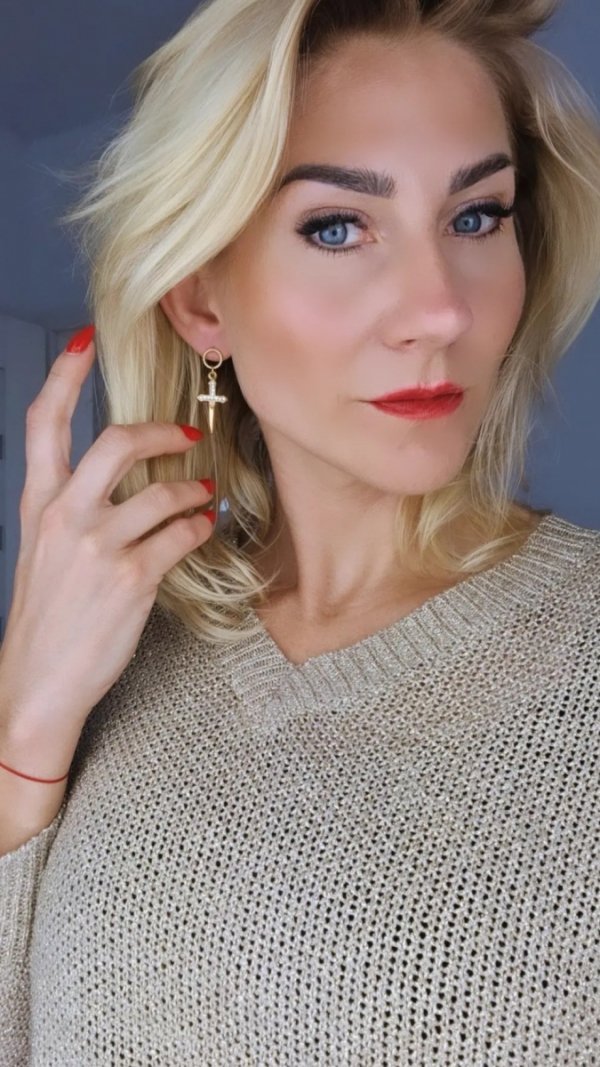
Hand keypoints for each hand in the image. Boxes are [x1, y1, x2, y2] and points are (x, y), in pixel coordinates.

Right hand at [0, 329, 213, 743]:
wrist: (39, 684)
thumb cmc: (46, 619)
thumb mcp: (44, 553)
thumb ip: (73, 511)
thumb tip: (124, 484)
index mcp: (37, 505)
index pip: (42, 422)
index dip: (65, 375)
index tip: (85, 340)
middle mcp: (64, 517)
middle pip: (114, 442)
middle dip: (159, 431)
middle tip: (187, 435)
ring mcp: (97, 548)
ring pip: (161, 493)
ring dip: (192, 490)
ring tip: (204, 494)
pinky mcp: (131, 579)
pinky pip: (180, 537)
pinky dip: (198, 529)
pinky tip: (203, 530)